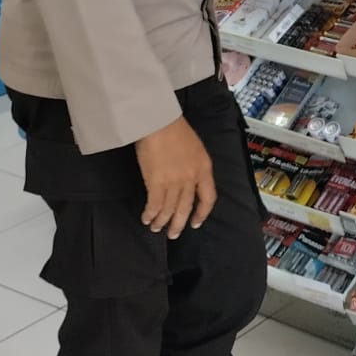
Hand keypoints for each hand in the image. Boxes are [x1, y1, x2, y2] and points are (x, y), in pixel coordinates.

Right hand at [134, 116, 215, 237]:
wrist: (159, 122)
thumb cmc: (175, 130)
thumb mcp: (196, 148)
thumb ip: (195, 167)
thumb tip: (188, 181)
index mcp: (204, 169)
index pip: (208, 198)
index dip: (202, 213)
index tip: (196, 222)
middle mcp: (191, 178)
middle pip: (186, 208)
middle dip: (179, 224)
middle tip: (173, 234)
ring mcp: (174, 182)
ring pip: (169, 209)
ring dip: (162, 221)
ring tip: (156, 228)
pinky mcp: (156, 183)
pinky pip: (154, 205)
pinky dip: (150, 214)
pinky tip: (146, 218)